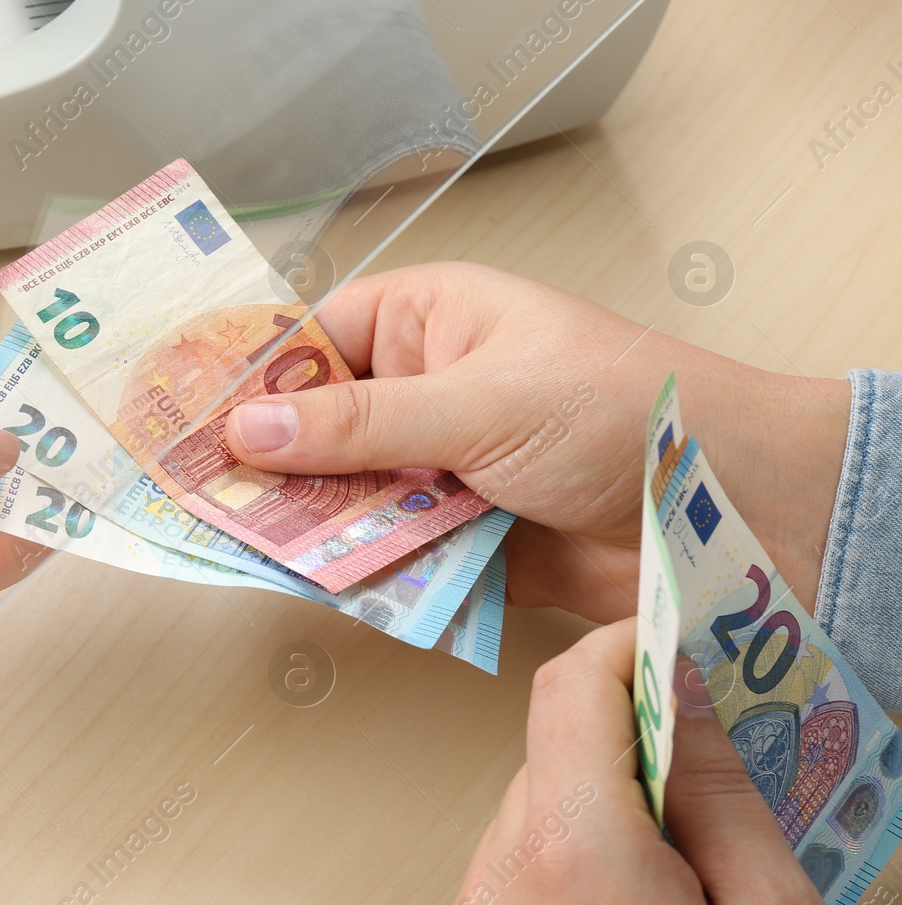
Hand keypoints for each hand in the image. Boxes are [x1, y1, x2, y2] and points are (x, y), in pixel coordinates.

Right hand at [223, 262, 850, 620]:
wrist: (727, 509)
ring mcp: (441, 468)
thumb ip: (363, 425)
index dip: (244, 381)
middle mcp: (427, 391)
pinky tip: (319, 584)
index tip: (177, 422)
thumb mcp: (482, 401)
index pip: (308, 343)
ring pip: (345, 497)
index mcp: (429, 321)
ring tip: (245, 548)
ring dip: (310, 525)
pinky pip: (388, 553)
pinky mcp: (461, 538)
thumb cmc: (626, 409)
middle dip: (266, 466)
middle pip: (316, 429)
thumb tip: (252, 427)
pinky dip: (359, 571)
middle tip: (194, 501)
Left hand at [429, 620, 841, 904]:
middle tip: (699, 807)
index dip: (622, 652)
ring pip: (527, 823)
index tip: (665, 643)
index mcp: (572, 859)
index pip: (569, 693)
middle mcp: (494, 887)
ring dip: (591, 829)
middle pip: (549, 763)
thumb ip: (718, 792)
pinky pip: (505, 884)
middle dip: (622, 763)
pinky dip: (557, 883)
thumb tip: (682, 697)